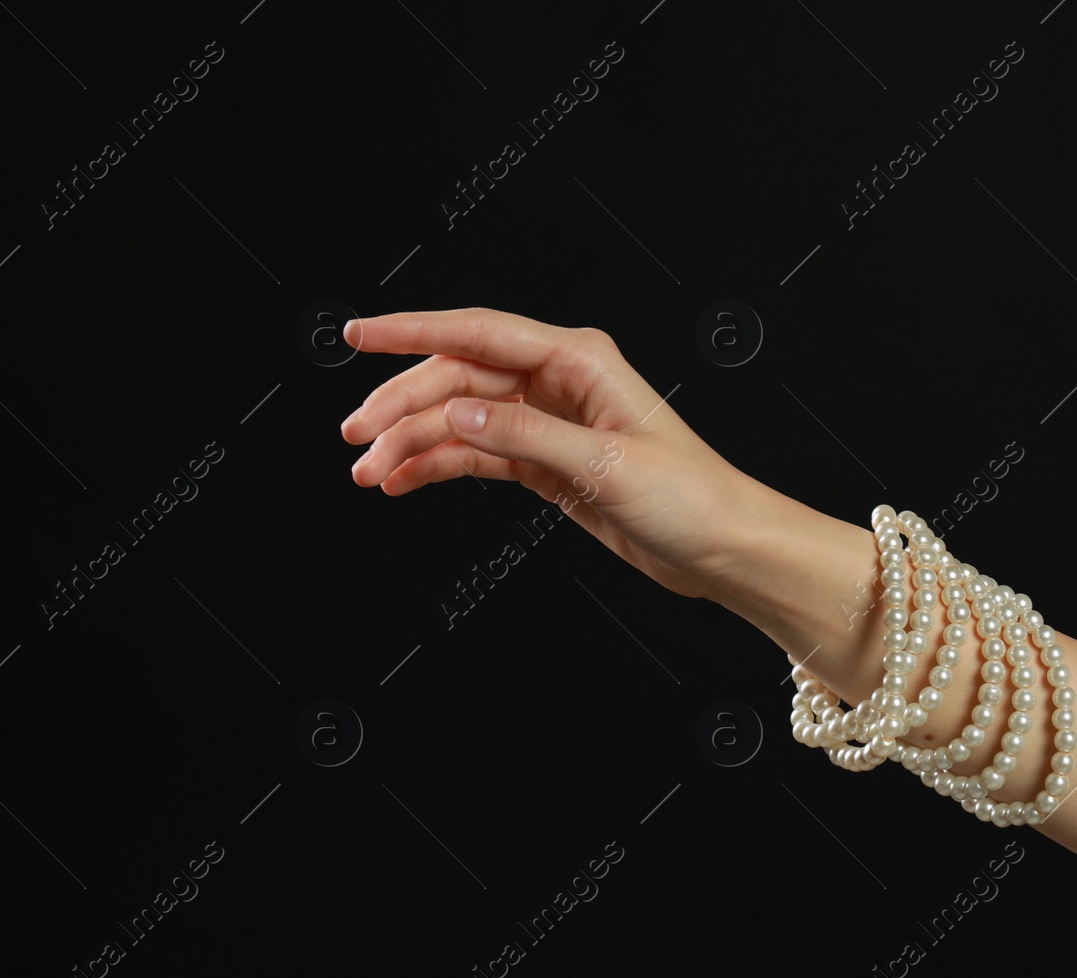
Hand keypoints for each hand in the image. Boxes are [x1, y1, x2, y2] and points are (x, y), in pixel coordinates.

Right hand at [339, 307, 757, 600]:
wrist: (722, 547)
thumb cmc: (688, 497)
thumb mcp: (605, 464)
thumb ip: (525, 436)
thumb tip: (455, 413)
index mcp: (578, 359)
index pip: (478, 332)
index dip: (412, 330)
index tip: (360, 335)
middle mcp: (558, 381)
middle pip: (458, 378)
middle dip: (401, 405)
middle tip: (354, 438)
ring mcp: (548, 419)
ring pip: (460, 418)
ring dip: (412, 442)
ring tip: (369, 472)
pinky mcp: (545, 460)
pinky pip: (477, 454)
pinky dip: (438, 466)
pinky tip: (403, 481)